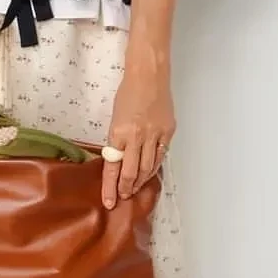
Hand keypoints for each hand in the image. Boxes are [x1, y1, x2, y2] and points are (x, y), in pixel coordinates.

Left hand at [103, 53, 174, 208]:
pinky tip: (150, 172)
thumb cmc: (128, 93)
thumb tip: (119, 159)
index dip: (110, 187)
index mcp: (119, 133)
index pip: (113, 167)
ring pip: (148, 167)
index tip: (109, 201)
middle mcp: (137, 137)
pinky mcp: (168, 132)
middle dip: (127, 188)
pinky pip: (161, 155)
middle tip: (123, 196)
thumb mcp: (115, 118)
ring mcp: (155, 135)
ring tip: (136, 188)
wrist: (149, 75)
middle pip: (132, 172)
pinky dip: (155, 166)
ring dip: (141, 181)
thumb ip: (118, 140)